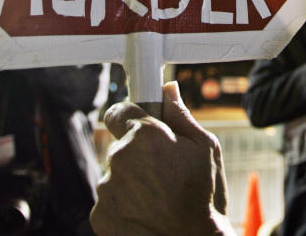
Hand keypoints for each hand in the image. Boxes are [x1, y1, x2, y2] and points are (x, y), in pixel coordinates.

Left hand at [90, 82, 234, 235]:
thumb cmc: (204, 199)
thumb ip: (181, 117)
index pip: (118, 111)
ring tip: (159, 198)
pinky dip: (123, 205)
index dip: (131, 118)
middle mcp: (120, 156)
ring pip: (115, 174)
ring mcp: (107, 187)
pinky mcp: (99, 214)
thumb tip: (168, 91)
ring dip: (131, 181)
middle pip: (120, 146)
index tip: (140, 126)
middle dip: (137, 154)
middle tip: (164, 172)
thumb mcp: (205, 150)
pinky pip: (109, 200)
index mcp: (146, 134)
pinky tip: (147, 214)